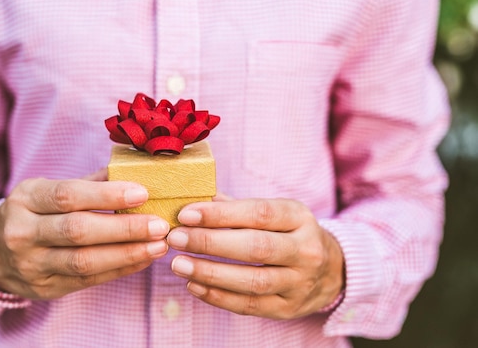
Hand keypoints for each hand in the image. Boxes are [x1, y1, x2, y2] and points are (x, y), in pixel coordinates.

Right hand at [0, 170, 169, 299]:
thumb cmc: (30, 212)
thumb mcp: (45, 190)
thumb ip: (87, 183)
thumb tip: (132, 172)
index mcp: (25, 199)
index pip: (68, 196)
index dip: (106, 195)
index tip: (141, 193)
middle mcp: (23, 232)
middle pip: (78, 231)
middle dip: (124, 229)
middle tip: (159, 224)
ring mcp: (31, 265)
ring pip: (84, 262)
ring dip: (127, 254)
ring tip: (158, 245)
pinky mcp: (44, 288)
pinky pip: (87, 280)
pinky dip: (119, 269)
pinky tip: (142, 259)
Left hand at [167, 198, 343, 318]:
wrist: (332, 269)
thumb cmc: (288, 233)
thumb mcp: (274, 212)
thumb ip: (236, 207)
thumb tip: (195, 199)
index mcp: (298, 218)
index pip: (258, 214)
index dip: (220, 215)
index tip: (186, 214)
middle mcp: (305, 250)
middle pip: (256, 248)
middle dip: (210, 243)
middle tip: (175, 238)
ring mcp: (299, 282)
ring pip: (252, 281)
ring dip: (210, 274)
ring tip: (179, 264)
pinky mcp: (288, 308)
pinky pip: (250, 305)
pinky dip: (218, 297)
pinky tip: (194, 285)